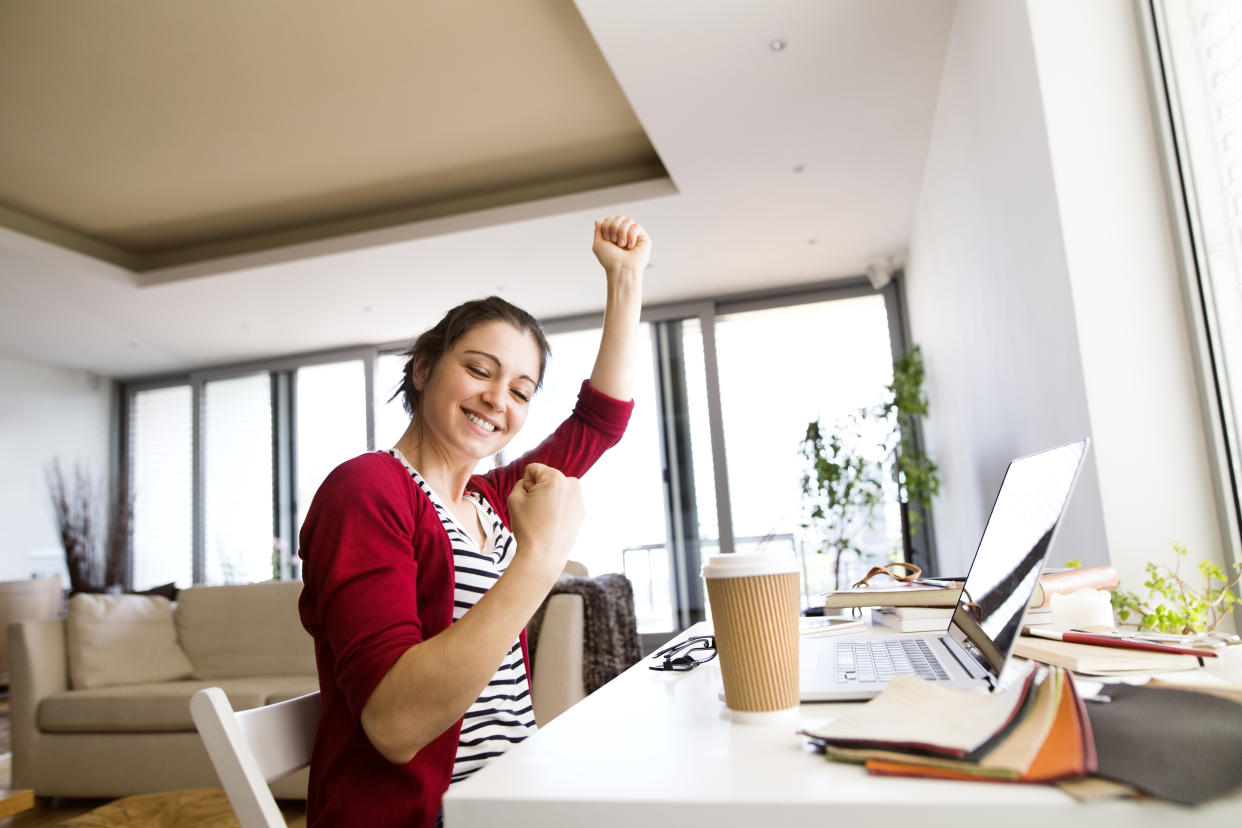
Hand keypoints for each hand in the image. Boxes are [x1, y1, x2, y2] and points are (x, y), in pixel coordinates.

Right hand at [506, 463, 584, 580]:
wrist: (543, 556)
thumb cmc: (528, 528)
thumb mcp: (514, 499)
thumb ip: (520, 484)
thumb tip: (531, 484)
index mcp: (556, 478)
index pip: (533, 470)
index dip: (525, 484)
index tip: (528, 500)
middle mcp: (572, 485)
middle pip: (547, 479)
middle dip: (539, 490)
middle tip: (535, 510)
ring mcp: (579, 499)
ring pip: (557, 491)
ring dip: (549, 499)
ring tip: (544, 518)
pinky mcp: (581, 512)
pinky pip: (564, 503)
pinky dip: (558, 509)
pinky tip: (552, 524)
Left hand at [592, 215, 651, 274]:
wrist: (620, 268)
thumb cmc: (610, 260)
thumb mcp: (598, 244)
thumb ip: (598, 231)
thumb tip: (598, 221)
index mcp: (613, 235)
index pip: (610, 220)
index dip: (607, 226)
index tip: (607, 239)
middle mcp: (624, 234)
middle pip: (619, 217)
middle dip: (614, 227)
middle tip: (614, 241)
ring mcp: (633, 235)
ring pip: (628, 220)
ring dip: (622, 232)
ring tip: (622, 245)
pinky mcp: (643, 238)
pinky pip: (636, 226)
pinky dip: (631, 236)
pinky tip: (630, 246)